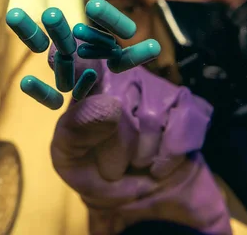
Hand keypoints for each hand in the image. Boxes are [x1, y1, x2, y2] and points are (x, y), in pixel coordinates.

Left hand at [48, 45, 231, 234]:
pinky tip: (157, 165)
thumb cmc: (93, 165)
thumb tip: (109, 105)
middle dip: (114, 151)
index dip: (79, 55)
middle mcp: (123, 73)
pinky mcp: (186, 104)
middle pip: (118, 105)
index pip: (83, 57)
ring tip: (133, 161)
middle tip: (110, 165)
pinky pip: (180, 129)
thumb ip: (76, 130)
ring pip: (152, 119)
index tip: (60, 58)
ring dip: (141, 155)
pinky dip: (167, 158)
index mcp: (86, 79)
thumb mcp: (69, 156)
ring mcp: (157, 86)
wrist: (135, 191)